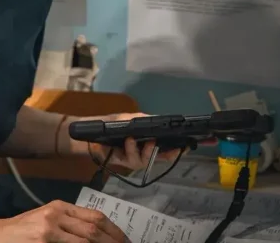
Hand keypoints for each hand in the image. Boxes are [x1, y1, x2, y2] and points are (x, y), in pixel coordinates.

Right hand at [0, 200, 127, 242]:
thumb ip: (68, 224)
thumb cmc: (20, 231)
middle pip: (94, 228)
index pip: (95, 216)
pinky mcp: (44, 240)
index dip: (114, 230)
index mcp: (59, 206)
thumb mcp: (45, 220)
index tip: (125, 241)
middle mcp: (56, 213)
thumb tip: (94, 236)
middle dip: (113, 241)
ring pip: (86, 239)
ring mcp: (50, 228)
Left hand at [85, 113, 215, 170]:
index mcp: (147, 143)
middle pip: (161, 158)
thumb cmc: (111, 125)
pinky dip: (131, 149)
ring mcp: (133, 158)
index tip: (189, 146)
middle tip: (176, 149)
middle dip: (170, 155)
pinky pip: (131, 158)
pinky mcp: (123, 161)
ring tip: (148, 141)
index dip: (178, 149)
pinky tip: (130, 140)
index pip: (166, 148)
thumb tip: (161, 119)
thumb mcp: (130, 118)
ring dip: (147, 150)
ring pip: (146, 160)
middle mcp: (143, 153)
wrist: (90, 133)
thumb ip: (145, 120)